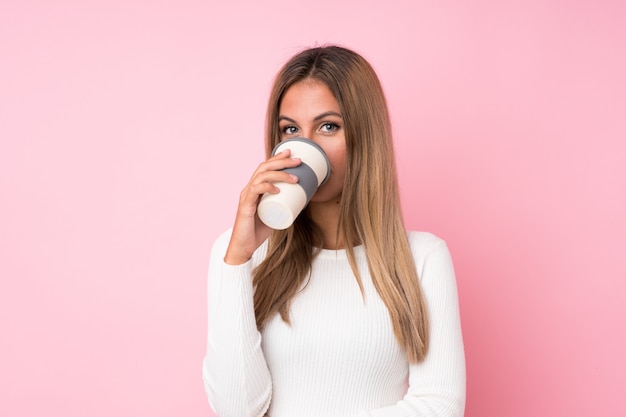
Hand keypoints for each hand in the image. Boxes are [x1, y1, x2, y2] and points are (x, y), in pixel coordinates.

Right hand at [224, 149, 300, 264]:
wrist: (244, 247)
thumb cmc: (258, 231)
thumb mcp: (274, 215)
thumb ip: (283, 207)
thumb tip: (301, 202)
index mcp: (254, 189)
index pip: (265, 168)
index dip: (277, 158)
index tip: (291, 152)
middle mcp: (249, 189)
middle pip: (264, 168)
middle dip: (282, 161)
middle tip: (298, 161)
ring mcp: (246, 197)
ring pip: (261, 177)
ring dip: (279, 174)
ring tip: (295, 178)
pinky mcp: (245, 207)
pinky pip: (255, 192)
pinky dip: (266, 188)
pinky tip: (277, 189)